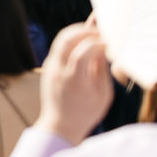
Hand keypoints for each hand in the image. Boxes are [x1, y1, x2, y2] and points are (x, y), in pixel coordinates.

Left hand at [36, 22, 113, 146]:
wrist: (60, 125)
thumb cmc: (87, 113)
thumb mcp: (103, 95)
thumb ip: (103, 71)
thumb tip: (103, 49)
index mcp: (74, 79)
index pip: (83, 51)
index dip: (97, 42)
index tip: (109, 42)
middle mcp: (59, 70)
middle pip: (67, 39)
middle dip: (85, 31)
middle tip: (100, 32)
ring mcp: (51, 67)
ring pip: (60, 39)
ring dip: (76, 32)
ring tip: (92, 33)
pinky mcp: (48, 66)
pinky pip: (59, 46)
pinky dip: (71, 40)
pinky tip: (84, 41)